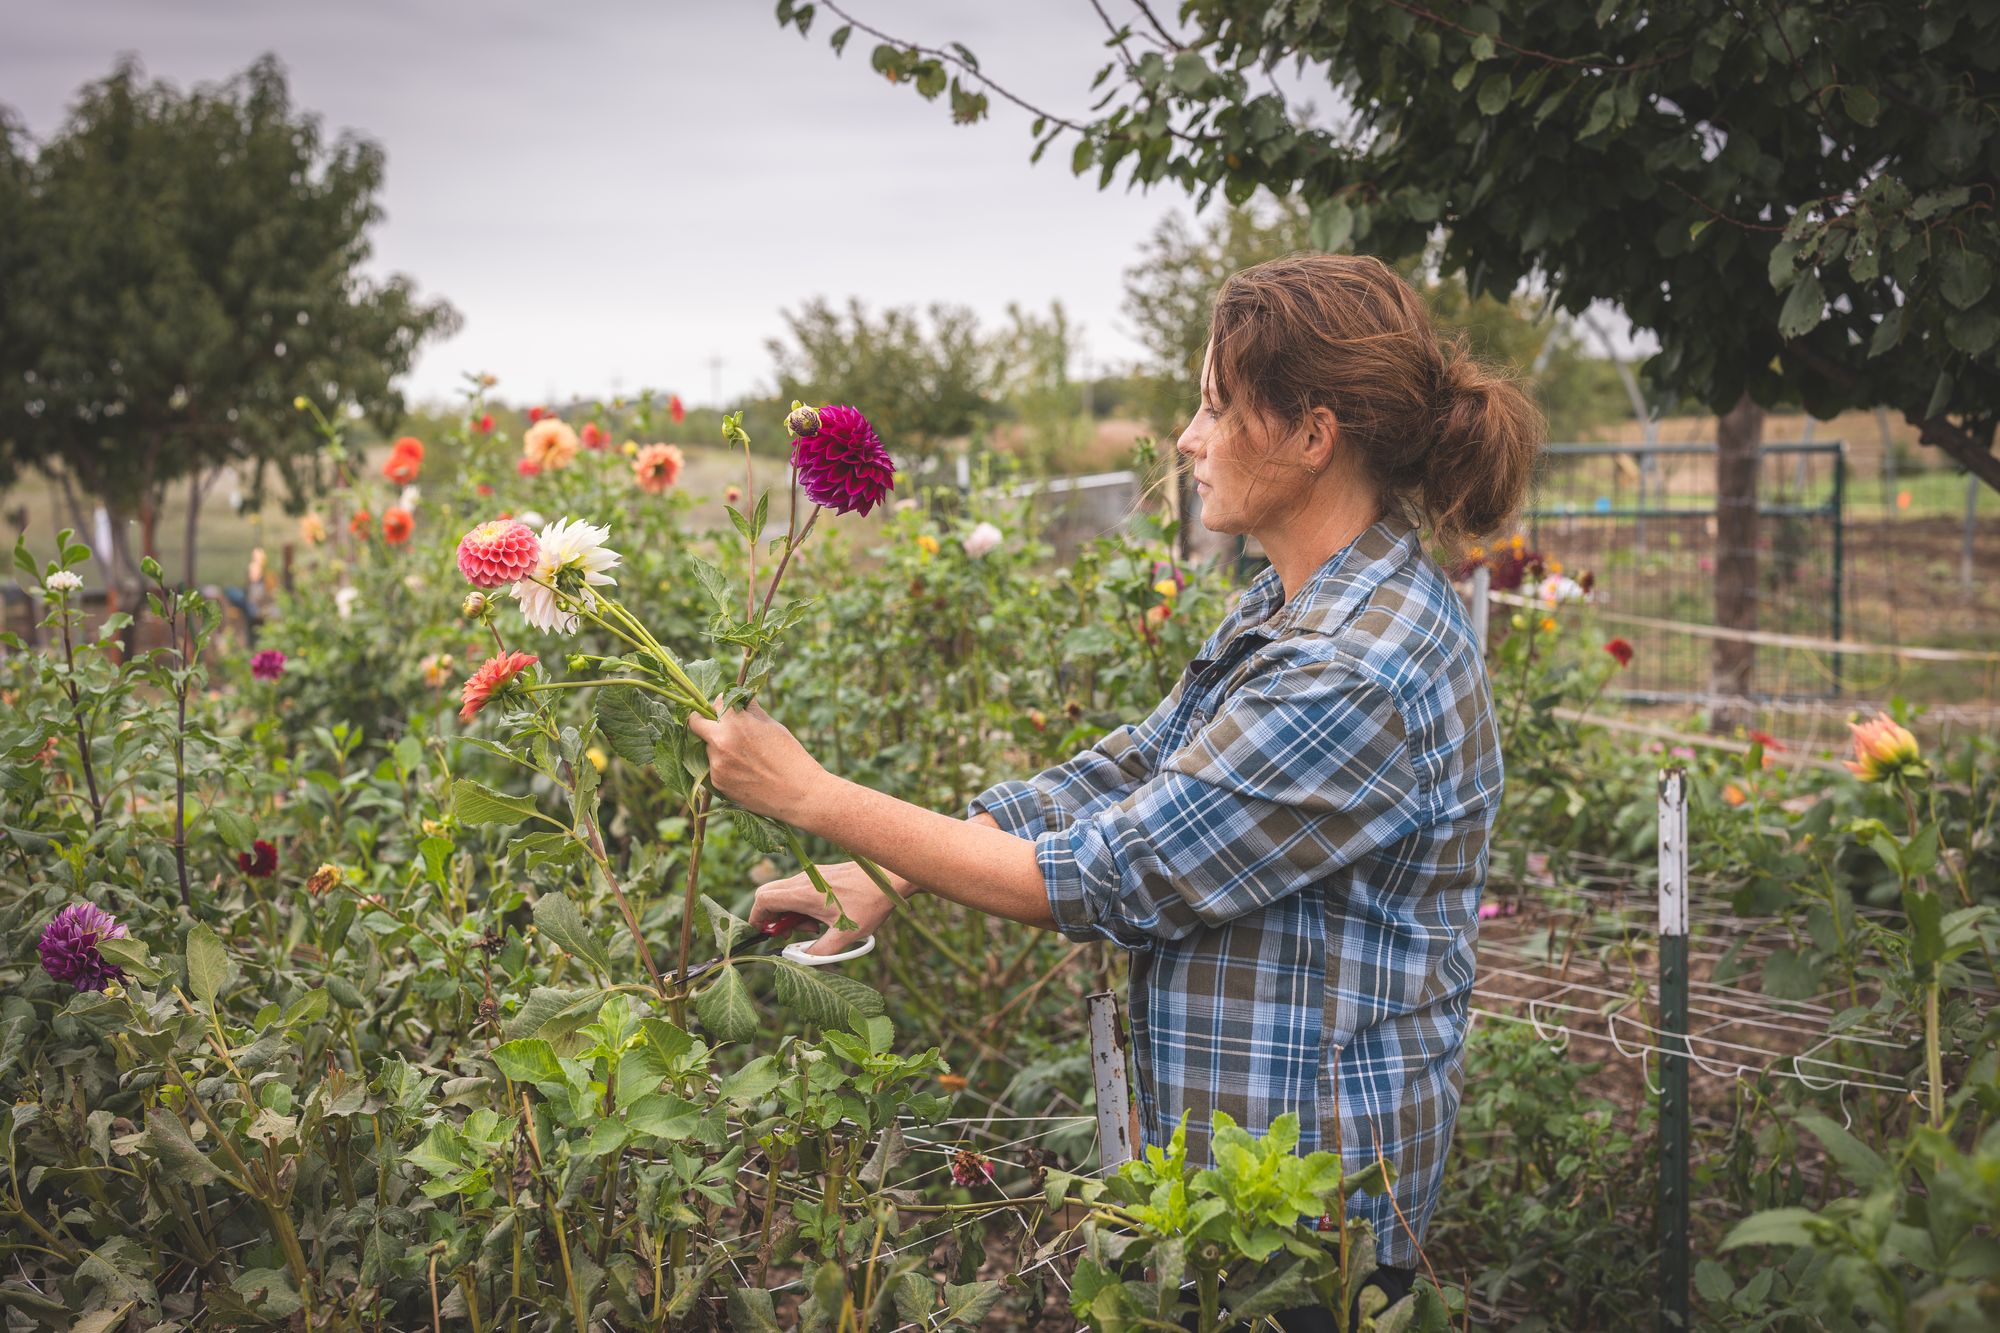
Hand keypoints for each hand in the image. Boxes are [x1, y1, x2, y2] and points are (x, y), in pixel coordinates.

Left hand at [684, 697, 826, 823]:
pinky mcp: (717, 783)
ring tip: (745, 757)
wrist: (799, 794)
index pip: (714, 703)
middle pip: (696, 723)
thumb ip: (750, 711)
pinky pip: (713, 768)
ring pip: (707, 747)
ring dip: (718, 747)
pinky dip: (724, 766)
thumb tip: (740, 698)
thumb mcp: (772, 726)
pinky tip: (745, 772)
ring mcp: (716, 764)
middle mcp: (719, 742)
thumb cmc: (790, 756)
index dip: (722, 705)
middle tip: (717, 726)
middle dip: (705, 721)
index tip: (727, 709)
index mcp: (734, 722)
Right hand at [751, 861, 909, 956]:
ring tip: (814, 927)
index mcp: (804, 893)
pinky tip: (825, 917)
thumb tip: (801, 960)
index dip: (758, 917)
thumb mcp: (844, 937)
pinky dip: (804, 905)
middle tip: (790, 935)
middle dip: (774, 917)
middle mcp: (804, 880)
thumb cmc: (869, 904)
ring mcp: (813, 875)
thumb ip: (819, 953)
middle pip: (770, 894)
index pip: (764, 899)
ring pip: (786, 892)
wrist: (891, 878)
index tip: (765, 934)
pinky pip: (801, 889)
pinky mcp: (823, 874)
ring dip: (792, 913)